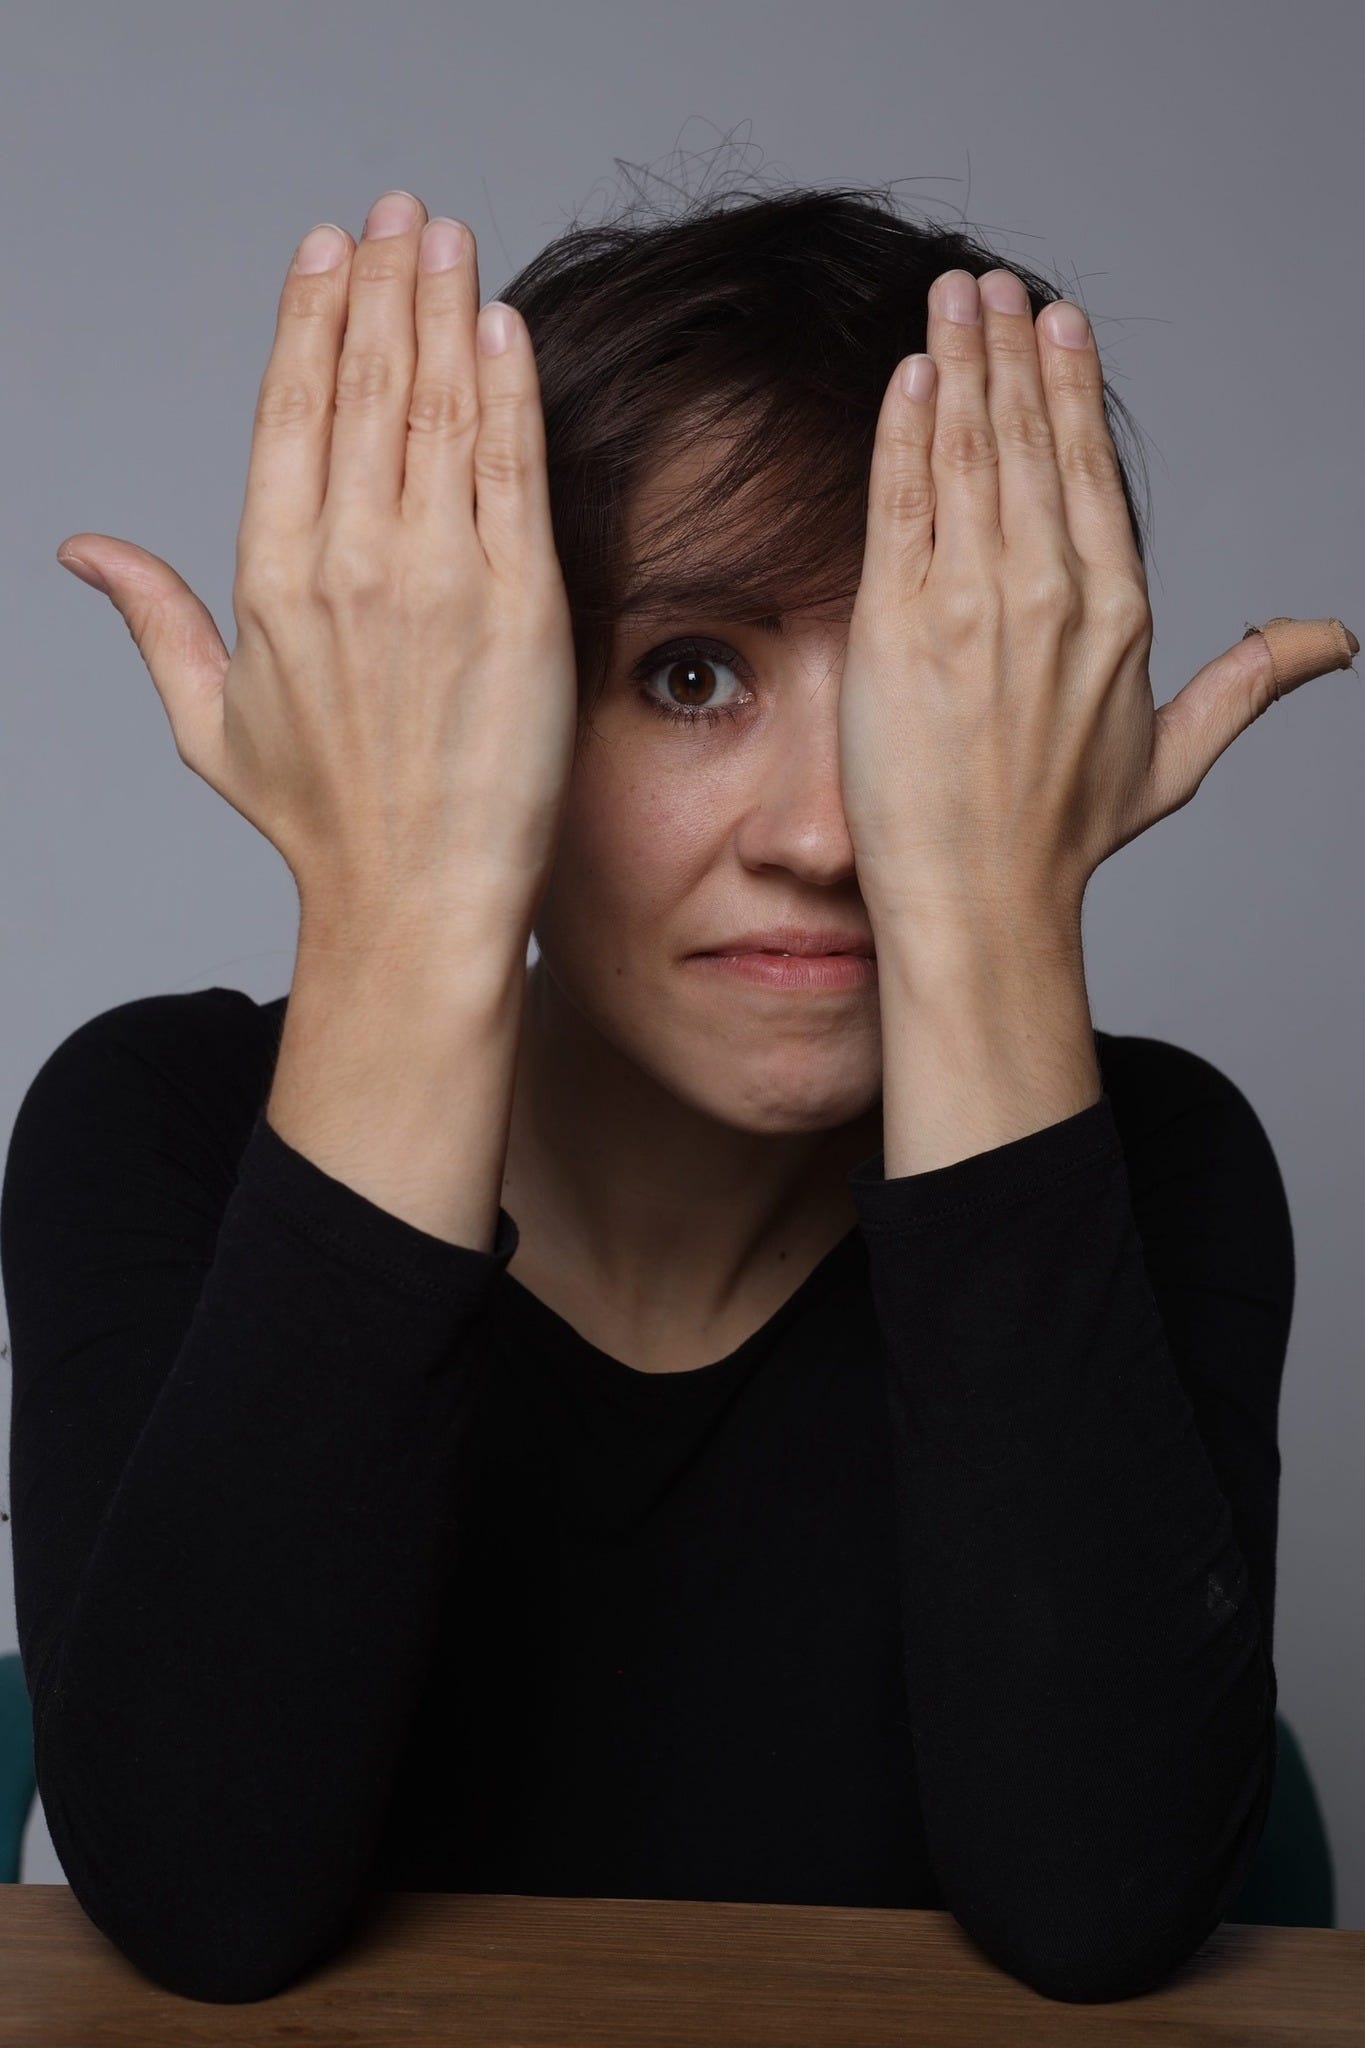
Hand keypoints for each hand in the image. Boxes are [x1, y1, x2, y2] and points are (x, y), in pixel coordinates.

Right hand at [56, 190, 578, 948]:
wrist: (418, 897)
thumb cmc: (321, 821)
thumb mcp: (209, 721)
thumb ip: (154, 620)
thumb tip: (84, 550)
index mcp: (273, 576)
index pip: (290, 410)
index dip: (311, 318)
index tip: (329, 251)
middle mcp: (352, 560)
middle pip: (366, 386)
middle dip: (384, 285)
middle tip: (402, 213)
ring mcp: (439, 576)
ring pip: (438, 407)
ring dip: (445, 309)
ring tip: (449, 239)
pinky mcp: (520, 602)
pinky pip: (510, 467)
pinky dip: (508, 390)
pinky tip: (503, 326)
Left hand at [838, 265, 1357, 936]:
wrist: (980, 900)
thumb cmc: (1065, 835)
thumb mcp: (1176, 753)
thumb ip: (1252, 682)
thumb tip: (1336, 643)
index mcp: (1118, 606)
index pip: (1088, 464)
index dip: (1068, 382)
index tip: (1054, 321)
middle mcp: (1051, 590)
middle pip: (1026, 437)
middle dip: (1005, 348)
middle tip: (985, 284)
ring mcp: (972, 603)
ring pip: (966, 451)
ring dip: (955, 362)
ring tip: (947, 300)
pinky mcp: (898, 623)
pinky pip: (901, 502)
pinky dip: (903, 432)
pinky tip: (904, 378)